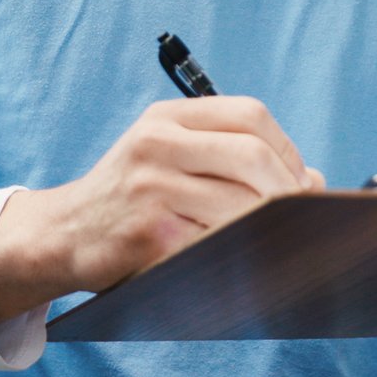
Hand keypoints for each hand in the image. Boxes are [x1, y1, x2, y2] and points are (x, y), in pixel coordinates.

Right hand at [0, 97, 325, 320]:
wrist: (63, 235)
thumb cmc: (130, 197)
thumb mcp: (167, 156)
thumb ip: (232, 156)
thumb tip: (314, 181)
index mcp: (166, 117)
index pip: (250, 115)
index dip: (288, 150)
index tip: (301, 182)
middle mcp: (156, 144)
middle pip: (252, 156)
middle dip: (289, 191)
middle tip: (302, 217)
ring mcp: (150, 188)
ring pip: (240, 204)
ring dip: (269, 228)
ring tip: (277, 241)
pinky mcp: (150, 235)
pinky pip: (216, 243)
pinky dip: (240, 254)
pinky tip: (243, 261)